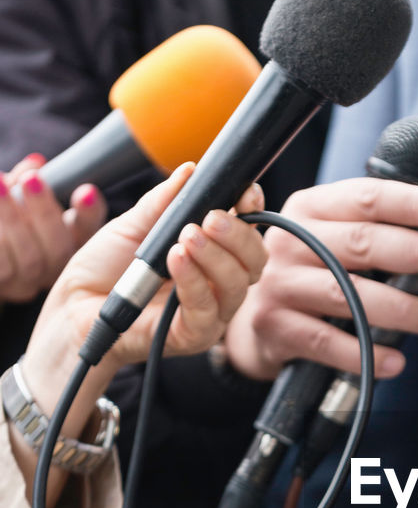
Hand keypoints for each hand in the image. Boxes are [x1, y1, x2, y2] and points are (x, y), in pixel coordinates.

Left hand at [0, 154, 107, 301]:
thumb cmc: (8, 220)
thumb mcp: (19, 197)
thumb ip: (31, 180)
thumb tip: (35, 164)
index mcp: (70, 241)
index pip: (88, 228)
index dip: (89, 212)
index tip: (86, 191)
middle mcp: (56, 267)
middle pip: (60, 248)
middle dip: (45, 211)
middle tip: (30, 179)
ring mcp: (30, 281)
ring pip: (30, 257)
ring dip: (12, 217)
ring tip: (0, 183)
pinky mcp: (6, 285)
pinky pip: (3, 264)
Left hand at [10, 164, 265, 506]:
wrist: (73, 308)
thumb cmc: (103, 271)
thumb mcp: (133, 225)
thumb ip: (164, 202)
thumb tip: (190, 171)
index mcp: (211, 255)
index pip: (247, 235)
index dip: (252, 211)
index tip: (244, 194)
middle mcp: (217, 284)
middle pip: (254, 261)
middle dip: (238, 235)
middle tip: (210, 218)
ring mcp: (209, 312)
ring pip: (238, 286)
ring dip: (216, 257)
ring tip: (185, 237)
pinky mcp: (192, 336)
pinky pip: (207, 310)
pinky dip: (194, 281)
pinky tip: (175, 259)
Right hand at [224, 177, 417, 380]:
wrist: (254, 322)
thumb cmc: (317, 277)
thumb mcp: (355, 254)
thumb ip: (414, 251)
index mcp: (313, 207)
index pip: (366, 196)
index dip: (411, 202)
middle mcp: (291, 239)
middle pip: (360, 241)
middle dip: (416, 252)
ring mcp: (279, 283)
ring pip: (347, 293)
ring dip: (400, 309)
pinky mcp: (274, 326)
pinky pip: (326, 342)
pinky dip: (365, 354)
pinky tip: (395, 361)